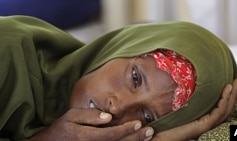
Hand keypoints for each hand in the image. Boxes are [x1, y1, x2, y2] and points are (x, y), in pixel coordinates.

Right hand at [30, 108, 153, 140]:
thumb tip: (108, 117)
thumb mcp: (71, 116)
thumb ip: (90, 116)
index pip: (112, 134)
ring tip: (147, 137)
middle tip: (150, 131)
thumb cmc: (62, 128)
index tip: (139, 123)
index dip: (126, 129)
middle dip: (136, 138)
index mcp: (87, 137)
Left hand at [152, 78, 236, 140]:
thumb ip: (182, 99)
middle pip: (225, 107)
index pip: (219, 107)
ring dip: (232, 95)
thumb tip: (181, 83)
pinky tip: (226, 90)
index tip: (229, 82)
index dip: (226, 95)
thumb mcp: (177, 108)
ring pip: (225, 109)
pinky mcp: (203, 126)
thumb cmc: (166, 123)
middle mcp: (207, 122)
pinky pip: (217, 113)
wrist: (160, 136)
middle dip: (233, 93)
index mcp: (203, 118)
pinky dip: (223, 101)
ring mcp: (206, 124)